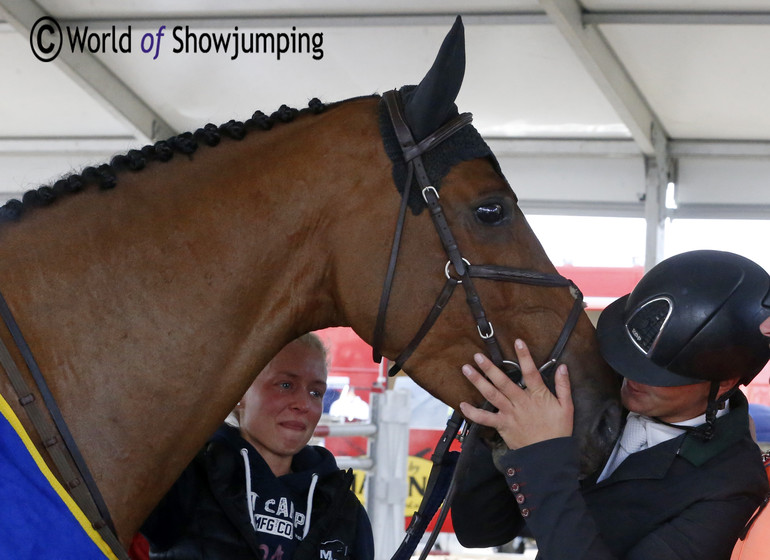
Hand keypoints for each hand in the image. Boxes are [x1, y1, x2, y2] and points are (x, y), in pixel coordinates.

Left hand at [459, 339, 573, 448]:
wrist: (549, 456)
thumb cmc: (558, 431)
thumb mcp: (567, 407)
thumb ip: (563, 386)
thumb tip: (562, 367)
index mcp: (538, 395)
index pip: (531, 372)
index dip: (525, 356)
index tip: (517, 341)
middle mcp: (521, 402)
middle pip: (503, 381)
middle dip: (489, 367)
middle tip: (477, 356)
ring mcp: (510, 413)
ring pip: (492, 395)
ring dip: (478, 381)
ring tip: (466, 369)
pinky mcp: (503, 426)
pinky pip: (485, 419)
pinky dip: (473, 413)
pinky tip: (462, 405)